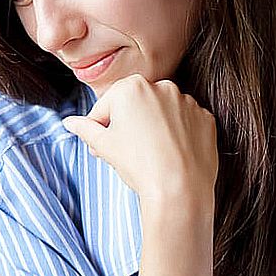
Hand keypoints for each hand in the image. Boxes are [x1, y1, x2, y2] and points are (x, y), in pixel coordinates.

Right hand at [62, 75, 216, 215]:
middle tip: (126, 153)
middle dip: (128, 125)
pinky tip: (171, 154)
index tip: (103, 147)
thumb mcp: (103, 146)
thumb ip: (85, 129)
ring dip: (154, 128)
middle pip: (135, 106)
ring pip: (161, 113)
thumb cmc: (138, 165)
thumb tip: (70, 122)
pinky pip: (185, 123)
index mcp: (131, 87)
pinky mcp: (205, 118)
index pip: (106, 107)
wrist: (179, 190)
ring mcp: (187, 101)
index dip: (100, 129)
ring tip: (151, 156)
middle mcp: (162, 86)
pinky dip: (177, 135)